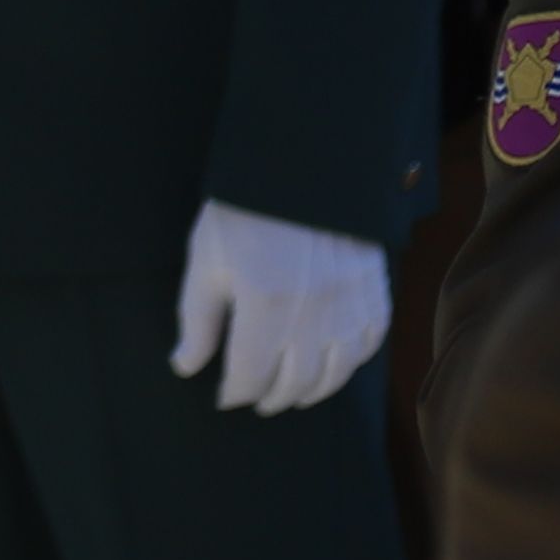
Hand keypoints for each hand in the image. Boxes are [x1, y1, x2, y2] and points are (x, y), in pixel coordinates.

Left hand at [170, 199, 391, 414]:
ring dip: (313, 390)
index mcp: (265, 304)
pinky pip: (370, 342)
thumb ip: (197, 318)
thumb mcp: (207, 257)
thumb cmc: (245, 207)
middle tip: (257, 399)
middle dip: (271, 397)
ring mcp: (349, 302)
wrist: (302, 160)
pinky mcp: (373, 287)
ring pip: (336, 372)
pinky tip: (335, 364)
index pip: (249, 376)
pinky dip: (352, 362)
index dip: (233, 393)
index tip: (224, 396)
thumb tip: (186, 365)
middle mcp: (312, 312)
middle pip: (294, 382)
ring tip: (294, 393)